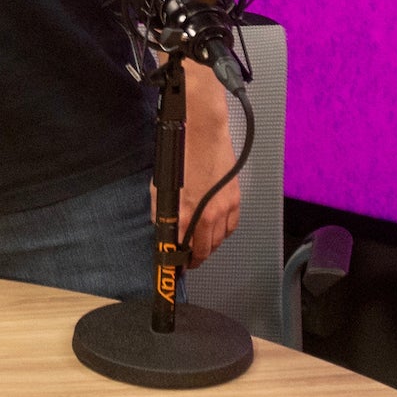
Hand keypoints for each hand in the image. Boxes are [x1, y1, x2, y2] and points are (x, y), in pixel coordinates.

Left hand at [157, 110, 241, 266]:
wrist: (203, 132)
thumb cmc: (180, 154)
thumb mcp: (160, 185)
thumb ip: (161, 210)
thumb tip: (161, 225)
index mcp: (188, 214)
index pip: (187, 249)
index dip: (182, 260)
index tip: (178, 264)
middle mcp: (208, 215)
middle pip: (206, 248)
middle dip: (197, 256)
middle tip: (190, 258)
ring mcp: (225, 207)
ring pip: (220, 239)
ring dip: (211, 245)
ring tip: (202, 244)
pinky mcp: (235, 198)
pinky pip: (232, 225)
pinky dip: (224, 231)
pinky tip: (216, 229)